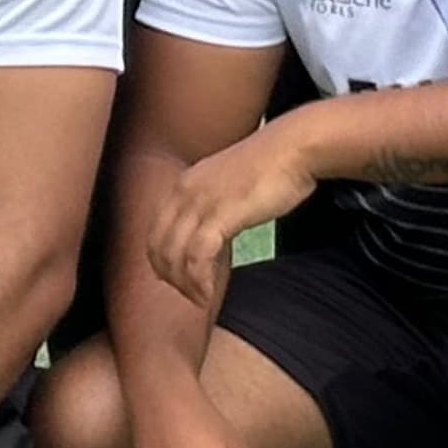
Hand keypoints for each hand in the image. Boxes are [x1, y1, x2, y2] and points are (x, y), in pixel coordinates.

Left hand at [145, 124, 314, 309]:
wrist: (292, 149)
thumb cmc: (269, 168)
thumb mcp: (227, 185)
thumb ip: (211, 207)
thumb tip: (209, 235)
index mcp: (183, 184)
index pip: (155, 232)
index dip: (163, 262)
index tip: (180, 281)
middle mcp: (184, 192)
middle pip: (158, 247)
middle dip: (171, 278)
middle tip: (192, 296)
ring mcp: (200, 202)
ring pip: (174, 255)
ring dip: (185, 285)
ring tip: (201, 299)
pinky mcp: (221, 213)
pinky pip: (197, 257)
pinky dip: (199, 281)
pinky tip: (208, 293)